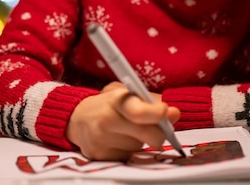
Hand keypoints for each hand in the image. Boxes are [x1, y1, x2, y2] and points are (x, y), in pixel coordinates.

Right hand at [65, 81, 179, 160]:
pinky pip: (129, 156)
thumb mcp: (125, 92)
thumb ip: (149, 100)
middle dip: (159, 132)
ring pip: (139, 146)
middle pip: (147, 134)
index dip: (155, 113)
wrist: (75, 119)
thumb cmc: (107, 104)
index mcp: (115, 100)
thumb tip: (173, 114)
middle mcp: (106, 121)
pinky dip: (129, 149)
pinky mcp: (101, 157)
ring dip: (141, 140)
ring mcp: (102, 141)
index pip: (138, 111)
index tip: (167, 112)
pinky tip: (119, 140)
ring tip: (127, 130)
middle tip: (161, 126)